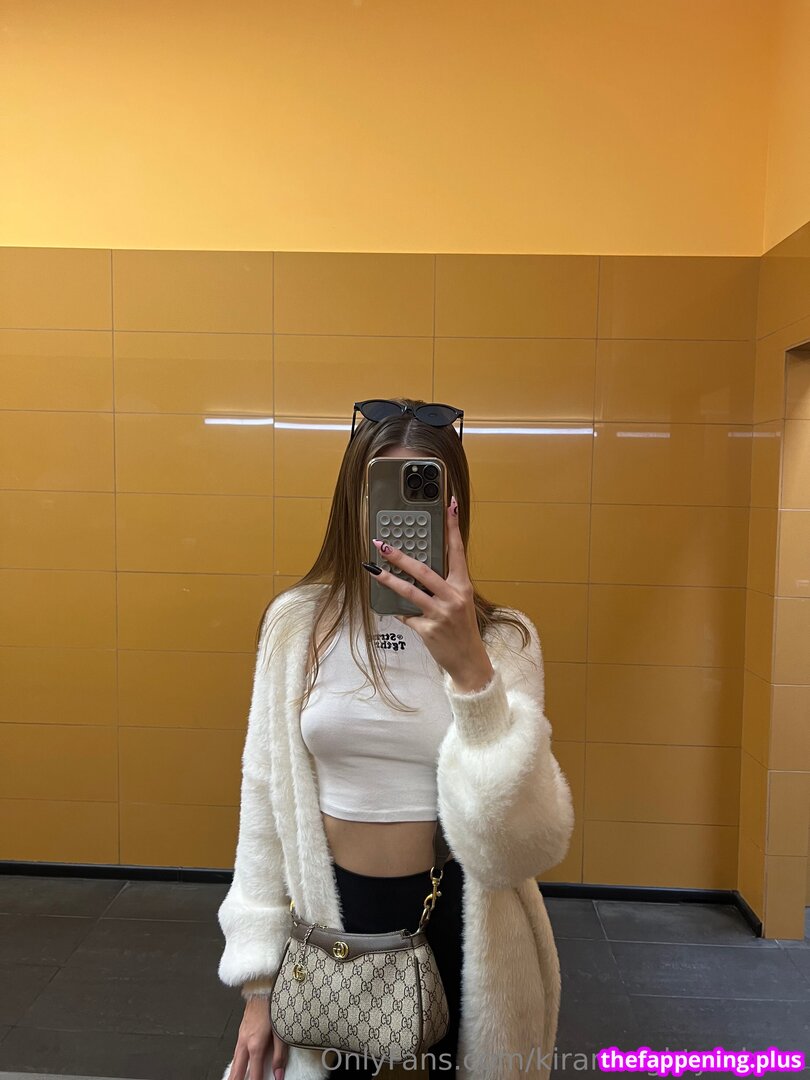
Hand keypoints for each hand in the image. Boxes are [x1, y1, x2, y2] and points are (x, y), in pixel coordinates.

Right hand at [226, 996, 287, 1079]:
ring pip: (234, 1060)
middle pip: (238, 1069)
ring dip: (233, 1073)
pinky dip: (234, 1062)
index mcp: (255, 1045)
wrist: (262, 987)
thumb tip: (279, 1074)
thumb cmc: (273, 1006)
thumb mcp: (281, 1032)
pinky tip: (236, 1063)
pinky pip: (235, 1051)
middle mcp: (245, 1042)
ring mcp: (241, 1036)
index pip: (254, 1073)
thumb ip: (279, 1056)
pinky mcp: (241, 1030)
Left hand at [365, 494, 494, 691]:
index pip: (457, 550)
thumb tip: (418, 572)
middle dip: (400, 556)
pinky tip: (395, 610)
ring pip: (409, 591)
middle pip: (423, 570)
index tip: (450, 504)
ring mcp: (440, 613)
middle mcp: (453, 597)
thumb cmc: (463, 629)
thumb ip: (444, 586)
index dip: (453, 526)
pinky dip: (400, 612)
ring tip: (372, 570)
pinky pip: (406, 615)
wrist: (469, 660)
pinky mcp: (428, 629)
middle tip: (382, 544)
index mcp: (463, 586)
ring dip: (388, 579)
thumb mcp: (460, 603)